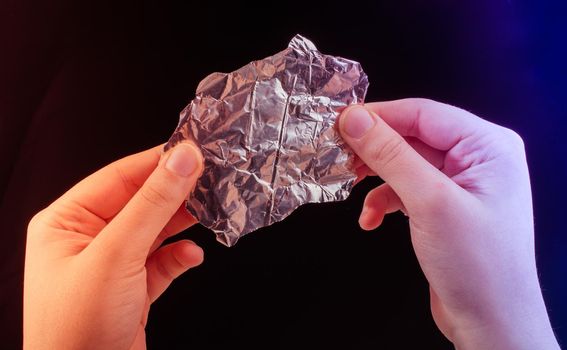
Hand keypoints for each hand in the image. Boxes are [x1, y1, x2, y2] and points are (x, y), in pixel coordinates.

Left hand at [24, 143, 203, 349]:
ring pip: (156, 230)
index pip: (119, 177)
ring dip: (183, 225)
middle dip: (175, 194)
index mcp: (66, 222)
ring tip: (210, 212)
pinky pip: (163, 261)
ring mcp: (112, 264)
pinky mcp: (133, 288)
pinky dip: (180, 257)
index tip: (194, 150)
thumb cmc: (77, 329)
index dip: (158, 162)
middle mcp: (88, 240)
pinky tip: (192, 256)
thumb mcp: (117, 255)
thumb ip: (153, 204)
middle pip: (141, 202)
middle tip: (210, 180)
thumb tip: (182, 159)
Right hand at [339, 99, 558, 348]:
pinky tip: (371, 218)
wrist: (491, 322)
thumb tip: (355, 120)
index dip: (379, 116)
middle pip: (412, 137)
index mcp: (488, 145)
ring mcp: (462, 184)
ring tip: (352, 188)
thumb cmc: (480, 268)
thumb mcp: (429, 202)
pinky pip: (408, 189)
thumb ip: (390, 155)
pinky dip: (385, 201)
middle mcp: (478, 159)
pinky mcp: (446, 206)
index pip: (423, 113)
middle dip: (374, 150)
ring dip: (376, 179)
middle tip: (340, 156)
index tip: (340, 122)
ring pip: (405, 163)